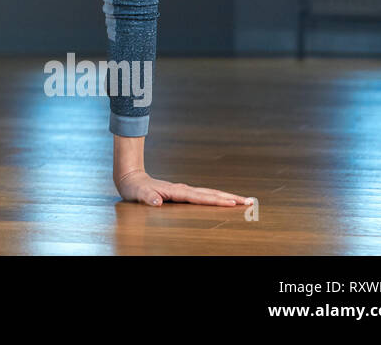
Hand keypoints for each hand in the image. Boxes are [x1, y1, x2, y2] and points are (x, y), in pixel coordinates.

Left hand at [115, 169, 253, 206]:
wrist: (131, 178)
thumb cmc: (134, 189)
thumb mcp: (137, 194)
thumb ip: (146, 197)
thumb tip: (156, 201)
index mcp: (176, 191)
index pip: (200, 197)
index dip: (216, 201)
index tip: (232, 203)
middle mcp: (183, 189)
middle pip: (211, 193)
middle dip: (230, 197)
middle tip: (249, 201)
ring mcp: (184, 190)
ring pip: (209, 194)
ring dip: (226, 197)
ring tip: (243, 201)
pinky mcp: (183, 193)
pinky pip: (203, 196)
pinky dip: (216, 198)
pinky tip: (223, 202)